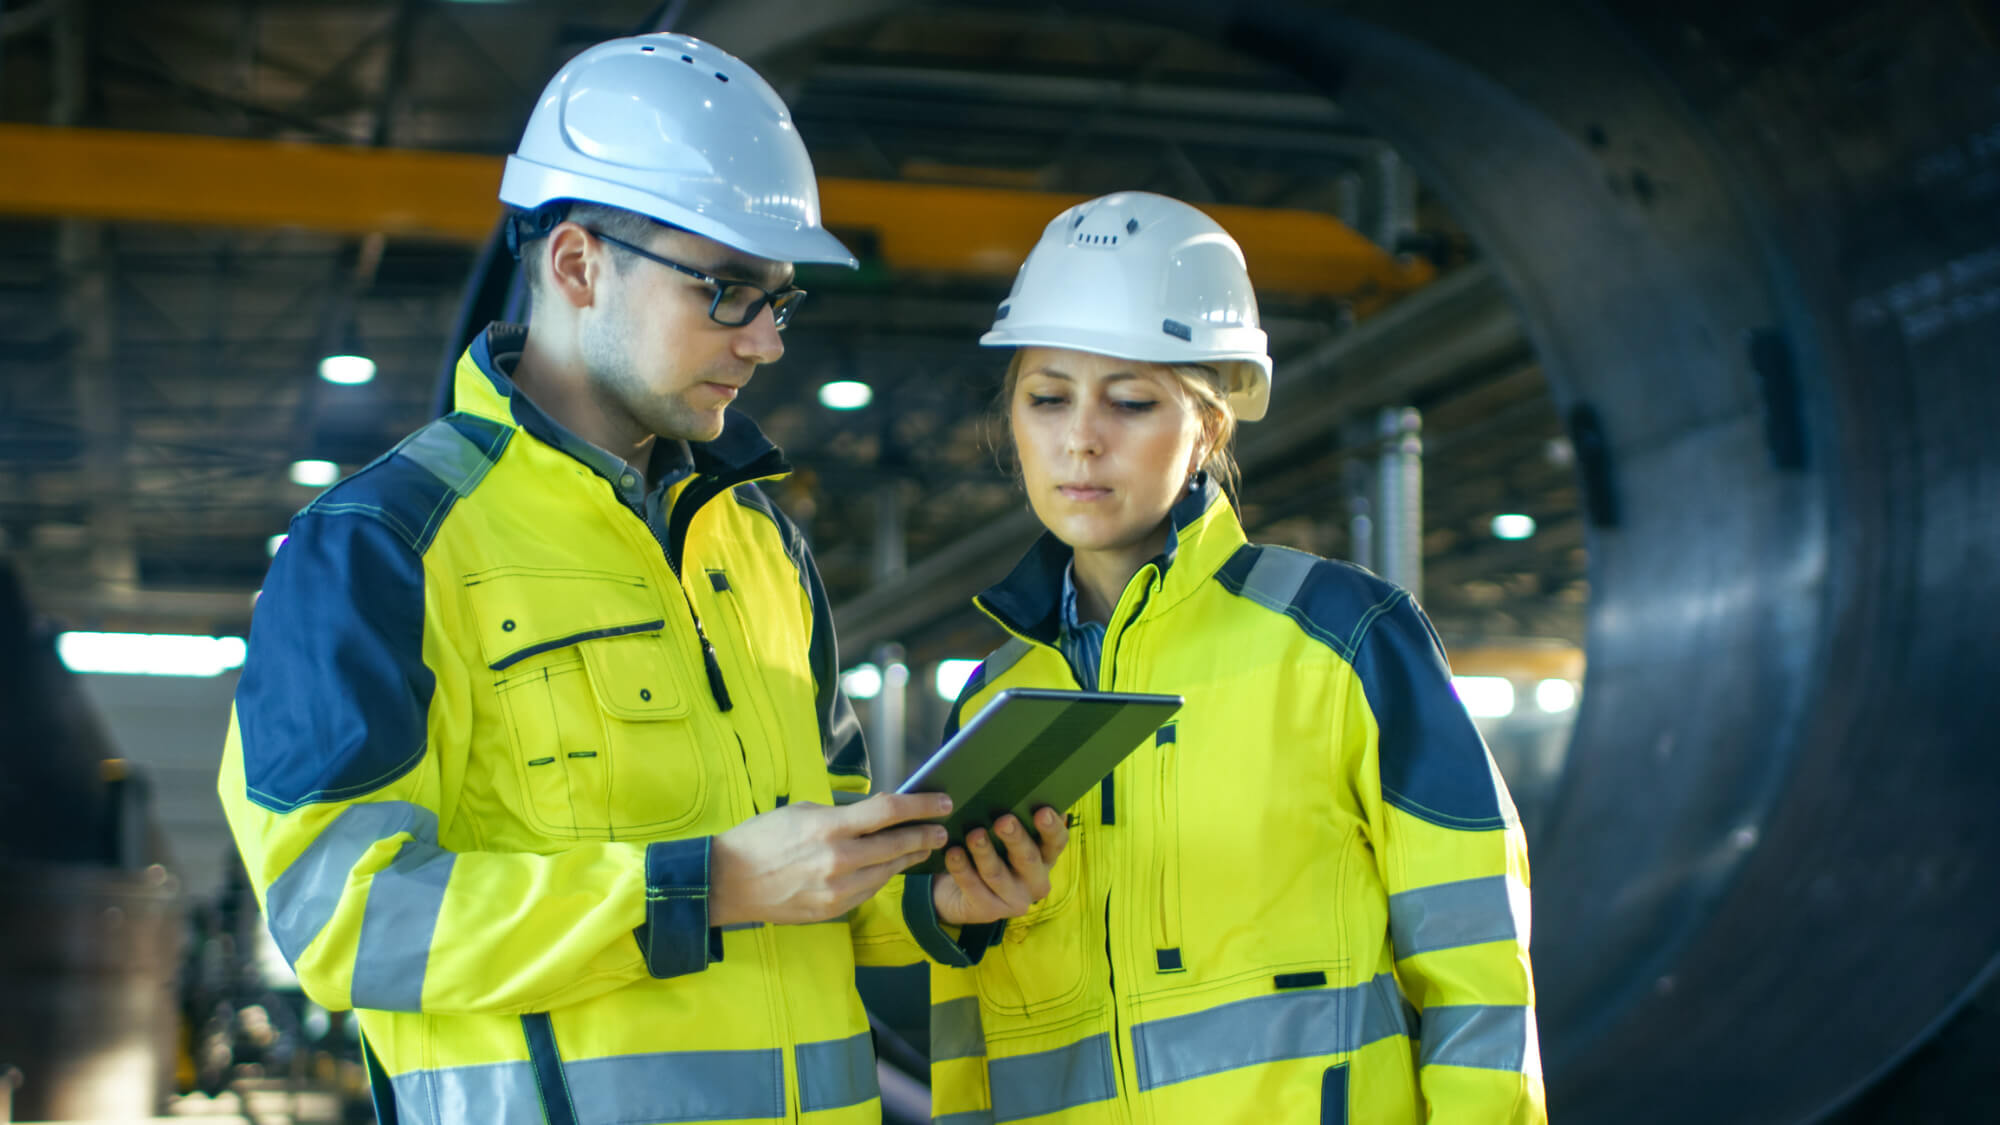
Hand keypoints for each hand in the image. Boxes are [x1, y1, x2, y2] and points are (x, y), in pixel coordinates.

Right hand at [710, 793, 950, 925]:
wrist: (729, 882)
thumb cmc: (761, 838)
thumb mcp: (801, 811)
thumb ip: (841, 813)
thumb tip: (876, 812)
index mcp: (829, 827)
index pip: (888, 811)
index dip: (921, 805)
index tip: (942, 802)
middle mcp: (838, 861)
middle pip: (896, 845)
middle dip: (925, 836)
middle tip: (941, 829)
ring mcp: (837, 890)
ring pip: (887, 871)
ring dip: (908, 858)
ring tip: (921, 848)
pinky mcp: (833, 911)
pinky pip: (868, 890)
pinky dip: (882, 876)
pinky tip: (889, 867)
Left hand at [931, 807, 1068, 925]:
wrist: (959, 890)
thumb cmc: (990, 850)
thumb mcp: (1004, 835)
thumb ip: (1015, 815)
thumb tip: (1019, 785)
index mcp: (1045, 857)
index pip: (1057, 842)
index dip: (1051, 828)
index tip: (1042, 811)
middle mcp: (1035, 881)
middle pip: (1028, 859)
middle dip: (1015, 839)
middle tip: (1003, 821)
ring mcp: (1014, 899)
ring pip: (998, 874)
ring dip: (984, 853)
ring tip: (973, 835)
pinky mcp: (990, 911)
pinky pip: (974, 888)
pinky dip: (962, 869)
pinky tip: (953, 853)